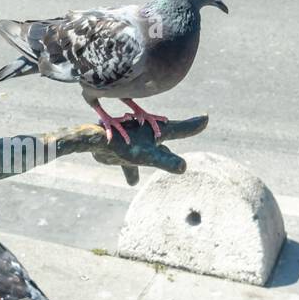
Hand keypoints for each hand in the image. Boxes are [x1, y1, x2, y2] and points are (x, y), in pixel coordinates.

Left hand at [83, 115, 207, 184]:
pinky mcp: (120, 149)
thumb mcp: (146, 155)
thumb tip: (184, 167)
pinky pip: (130, 161)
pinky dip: (132, 170)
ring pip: (147, 152)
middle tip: (185, 133)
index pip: (180, 129)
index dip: (194, 125)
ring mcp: (134, 141)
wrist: (92, 142)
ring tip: (159, 175)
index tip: (206, 118)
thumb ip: (165, 161)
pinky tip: (131, 181)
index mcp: (156, 134)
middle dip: (173, 140)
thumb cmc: (120, 146)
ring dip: (155, 160)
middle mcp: (146, 135)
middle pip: (164, 139)